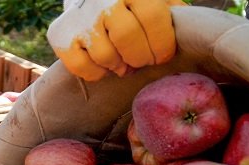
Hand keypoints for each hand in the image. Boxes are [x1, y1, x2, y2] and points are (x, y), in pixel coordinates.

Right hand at [47, 0, 180, 81]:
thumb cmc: (132, 3)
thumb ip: (172, 12)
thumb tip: (188, 33)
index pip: (154, 18)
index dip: (162, 44)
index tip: (162, 55)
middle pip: (128, 38)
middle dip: (141, 58)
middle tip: (143, 61)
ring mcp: (80, 17)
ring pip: (105, 55)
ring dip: (119, 66)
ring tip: (124, 63)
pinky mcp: (59, 34)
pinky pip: (80, 66)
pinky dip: (96, 73)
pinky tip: (104, 66)